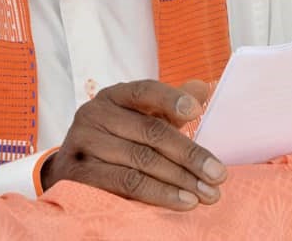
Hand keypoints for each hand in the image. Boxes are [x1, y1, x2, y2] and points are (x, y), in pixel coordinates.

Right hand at [40, 80, 227, 210]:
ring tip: (206, 194)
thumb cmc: (118, 138)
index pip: (144, 91)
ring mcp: (83, 143)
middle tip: (218, 174)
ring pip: (139, 160)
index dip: (170, 99)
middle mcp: (94, 114)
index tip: (197, 111)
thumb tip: (200, 89)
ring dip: (179, 179)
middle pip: (149, 131)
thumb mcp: (141, 117)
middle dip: (189, 155)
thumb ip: (170, 105)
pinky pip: (124, 184)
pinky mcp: (78, 174)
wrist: (73, 166)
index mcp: (113, 95)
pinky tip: (182, 201)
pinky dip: (158, 194)